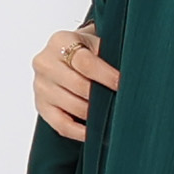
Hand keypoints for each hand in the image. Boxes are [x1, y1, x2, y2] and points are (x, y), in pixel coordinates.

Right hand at [34, 27, 118, 141]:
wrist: (66, 54)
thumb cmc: (86, 49)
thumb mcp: (96, 41)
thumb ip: (108, 52)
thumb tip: (133, 71)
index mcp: (60, 41)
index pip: (86, 63)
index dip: (107, 76)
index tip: (122, 85)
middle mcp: (45, 63)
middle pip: (79, 86)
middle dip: (102, 96)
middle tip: (120, 102)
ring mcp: (40, 86)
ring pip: (72, 106)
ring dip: (94, 114)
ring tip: (111, 114)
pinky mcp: (41, 106)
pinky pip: (61, 125)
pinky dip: (79, 132)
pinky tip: (94, 132)